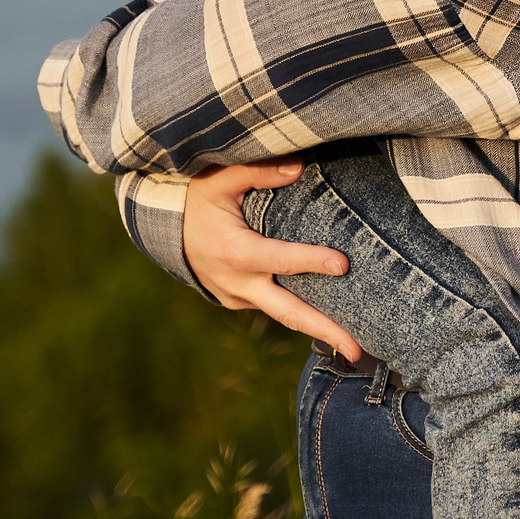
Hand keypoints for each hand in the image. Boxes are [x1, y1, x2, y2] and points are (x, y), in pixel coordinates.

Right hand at [180, 161, 360, 360]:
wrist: (162, 227)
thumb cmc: (195, 199)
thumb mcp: (220, 178)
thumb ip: (257, 171)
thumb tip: (299, 167)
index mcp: (235, 253)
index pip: (281, 261)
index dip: (312, 262)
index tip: (343, 265)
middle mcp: (237, 283)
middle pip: (288, 313)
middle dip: (325, 331)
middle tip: (357, 351)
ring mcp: (237, 296)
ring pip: (283, 314)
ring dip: (318, 328)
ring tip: (356, 345)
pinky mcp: (237, 300)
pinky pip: (272, 306)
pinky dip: (299, 312)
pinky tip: (329, 318)